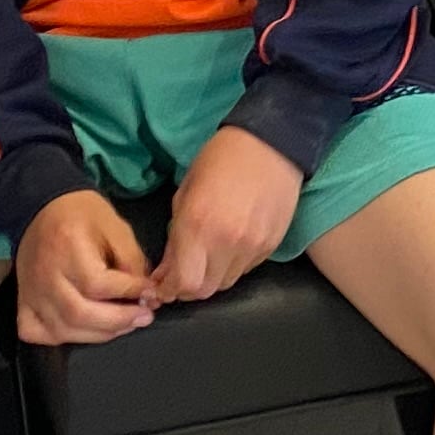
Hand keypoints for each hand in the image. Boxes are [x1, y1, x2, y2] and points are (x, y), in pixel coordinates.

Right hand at [15, 190, 155, 344]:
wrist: (43, 208)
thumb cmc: (82, 214)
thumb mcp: (115, 226)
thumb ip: (132, 259)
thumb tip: (145, 293)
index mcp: (67, 245)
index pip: (98, 284)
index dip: (129, 292)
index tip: (150, 292)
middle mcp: (44, 273)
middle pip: (80, 313)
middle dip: (119, 320)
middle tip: (145, 316)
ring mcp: (30, 291)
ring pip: (62, 329)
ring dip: (99, 334)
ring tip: (125, 325)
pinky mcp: (23, 301)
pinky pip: (36, 332)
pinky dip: (61, 337)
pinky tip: (84, 329)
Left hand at [153, 125, 303, 305]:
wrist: (271, 144)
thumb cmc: (219, 160)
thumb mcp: (185, 194)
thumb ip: (175, 237)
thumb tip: (165, 270)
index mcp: (197, 226)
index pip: (182, 282)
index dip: (169, 290)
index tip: (162, 287)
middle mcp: (226, 242)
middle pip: (204, 290)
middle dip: (188, 288)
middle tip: (181, 275)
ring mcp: (252, 246)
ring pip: (226, 282)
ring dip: (212, 276)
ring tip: (207, 258)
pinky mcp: (271, 245)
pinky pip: (246, 268)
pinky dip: (233, 264)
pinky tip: (231, 245)